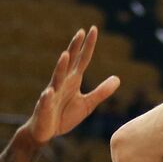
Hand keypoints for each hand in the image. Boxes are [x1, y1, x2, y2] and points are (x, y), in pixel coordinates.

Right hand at [22, 26, 119, 145]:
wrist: (46, 132)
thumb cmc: (64, 116)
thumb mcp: (87, 104)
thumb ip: (101, 92)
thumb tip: (118, 79)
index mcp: (73, 80)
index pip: (82, 59)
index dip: (88, 45)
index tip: (93, 29)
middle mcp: (62, 83)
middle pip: (69, 62)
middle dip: (74, 48)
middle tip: (80, 32)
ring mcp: (52, 94)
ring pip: (56, 78)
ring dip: (60, 67)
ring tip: (65, 55)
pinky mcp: (44, 108)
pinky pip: (46, 102)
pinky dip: (47, 97)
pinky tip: (48, 92)